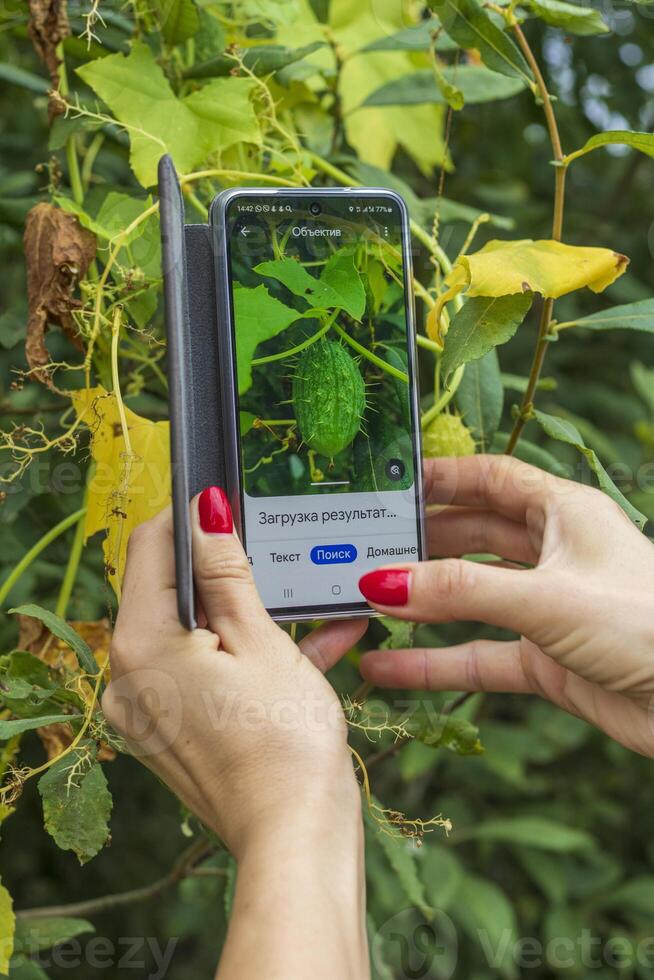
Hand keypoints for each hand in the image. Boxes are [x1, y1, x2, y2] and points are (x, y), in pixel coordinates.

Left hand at [102, 487, 366, 854]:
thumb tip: (205, 512)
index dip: (189, 517)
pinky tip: (311, 645)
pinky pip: (207, 672)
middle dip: (228, 570)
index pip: (149, 550)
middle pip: (171, 592)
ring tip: (310, 603)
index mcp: (141, 645)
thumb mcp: (261, 639)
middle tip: (277, 553)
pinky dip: (248, 656)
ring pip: (197, 632)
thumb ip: (227, 571)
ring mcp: (150, 708)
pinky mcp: (175, 729)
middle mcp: (130, 676)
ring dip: (250, 615)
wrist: (297, 838)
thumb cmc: (284, 741)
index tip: (226, 499)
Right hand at [355, 455, 653, 756]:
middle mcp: (552, 554)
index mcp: (565, 512)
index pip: (491, 479)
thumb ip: (462, 592)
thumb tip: (381, 582)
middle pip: (472, 537)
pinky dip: (434, 663)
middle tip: (362, 548)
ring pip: (470, 599)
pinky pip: (477, 656)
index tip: (389, 486)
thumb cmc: (644, 624)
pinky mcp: (544, 660)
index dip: (442, 478)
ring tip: (362, 602)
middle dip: (420, 543)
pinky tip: (388, 666)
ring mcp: (546, 609)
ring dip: (421, 604)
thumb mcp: (547, 598)